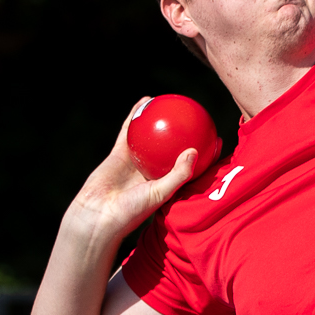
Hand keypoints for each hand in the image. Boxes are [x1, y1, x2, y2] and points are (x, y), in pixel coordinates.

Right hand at [58, 101, 200, 256]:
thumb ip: (178, 174)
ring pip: (151, 137)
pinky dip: (136, 115)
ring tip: (171, 103)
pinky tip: (146, 100)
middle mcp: (153, 173)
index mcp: (167, 185)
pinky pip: (130, 130)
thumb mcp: (160, 193)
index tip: (216, 139)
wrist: (99, 214)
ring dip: (160, 120)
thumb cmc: (132, 210)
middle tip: (198, 116)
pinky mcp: (119, 153)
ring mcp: (136, 162)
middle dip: (185, 134)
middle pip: (173, 149)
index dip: (205, 154)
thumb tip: (195, 150)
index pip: (191, 167)